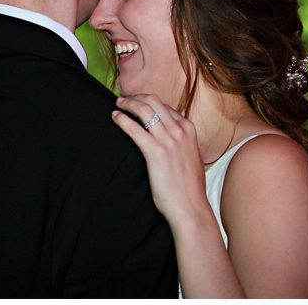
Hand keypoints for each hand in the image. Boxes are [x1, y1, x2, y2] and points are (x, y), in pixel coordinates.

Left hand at [113, 94, 208, 232]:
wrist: (191, 208)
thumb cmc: (189, 188)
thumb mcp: (192, 156)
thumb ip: (183, 142)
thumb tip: (172, 136)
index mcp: (189, 129)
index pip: (165, 106)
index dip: (148, 101)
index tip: (138, 102)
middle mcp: (180, 130)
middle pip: (153, 101)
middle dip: (136, 97)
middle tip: (124, 99)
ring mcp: (169, 140)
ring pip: (144, 109)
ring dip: (128, 104)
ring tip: (118, 105)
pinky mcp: (156, 152)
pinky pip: (135, 128)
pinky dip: (123, 120)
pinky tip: (115, 118)